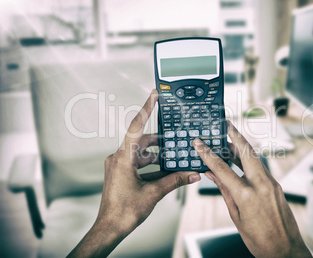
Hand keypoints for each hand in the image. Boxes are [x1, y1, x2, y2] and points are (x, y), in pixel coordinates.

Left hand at [68, 90, 200, 257]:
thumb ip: (175, 181)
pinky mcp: (119, 173)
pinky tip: (161, 168)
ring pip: (138, 152)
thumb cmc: (124, 212)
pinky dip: (149, 162)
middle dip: (158, 139)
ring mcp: (117, 166)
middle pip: (140, 140)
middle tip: (172, 135)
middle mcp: (118, 159)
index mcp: (123, 159)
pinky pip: (135, 162)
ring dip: (154, 153)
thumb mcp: (154, 193)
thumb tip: (192, 174)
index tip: (154, 95)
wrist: (110, 228)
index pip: (135, 127)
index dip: (146, 109)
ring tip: (170, 154)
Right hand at [193, 121, 310, 257]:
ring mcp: (272, 184)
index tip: (199, 143)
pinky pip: (261, 168)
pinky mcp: (277, 186)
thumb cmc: (259, 240)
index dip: (208, 154)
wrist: (286, 251)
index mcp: (246, 195)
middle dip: (234, 135)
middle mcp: (261, 185)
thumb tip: (212, 175)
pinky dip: (249, 160)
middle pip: (246, 152)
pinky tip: (241, 159)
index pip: (222, 168)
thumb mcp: (235, 216)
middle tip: (225, 123)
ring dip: (242, 147)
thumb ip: (224, 192)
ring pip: (255, 158)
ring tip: (229, 138)